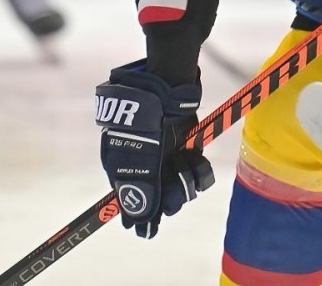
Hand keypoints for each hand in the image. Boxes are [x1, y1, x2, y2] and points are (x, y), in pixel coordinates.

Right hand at [95, 60, 213, 238]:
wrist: (164, 89)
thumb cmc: (144, 124)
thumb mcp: (138, 162)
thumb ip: (140, 195)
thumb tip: (136, 227)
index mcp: (124, 169)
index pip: (134, 205)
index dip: (144, 219)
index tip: (149, 231)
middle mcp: (147, 166)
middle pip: (162, 200)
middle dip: (170, 196)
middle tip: (171, 180)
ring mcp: (167, 156)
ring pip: (182, 187)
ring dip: (186, 180)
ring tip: (182, 162)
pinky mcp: (186, 146)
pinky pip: (196, 170)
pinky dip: (198, 167)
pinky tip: (192, 157)